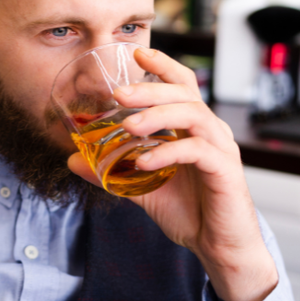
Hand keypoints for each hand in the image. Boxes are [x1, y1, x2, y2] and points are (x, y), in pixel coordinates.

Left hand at [68, 48, 277, 300]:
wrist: (218, 246)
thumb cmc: (187, 211)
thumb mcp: (141, 188)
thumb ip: (111, 173)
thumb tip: (73, 160)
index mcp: (193, 129)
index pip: (181, 86)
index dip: (162, 66)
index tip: (136, 54)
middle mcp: (210, 132)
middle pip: (185, 94)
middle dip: (151, 88)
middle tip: (118, 95)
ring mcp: (221, 149)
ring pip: (193, 115)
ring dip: (158, 116)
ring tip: (129, 127)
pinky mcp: (226, 171)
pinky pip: (198, 151)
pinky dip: (168, 152)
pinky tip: (144, 162)